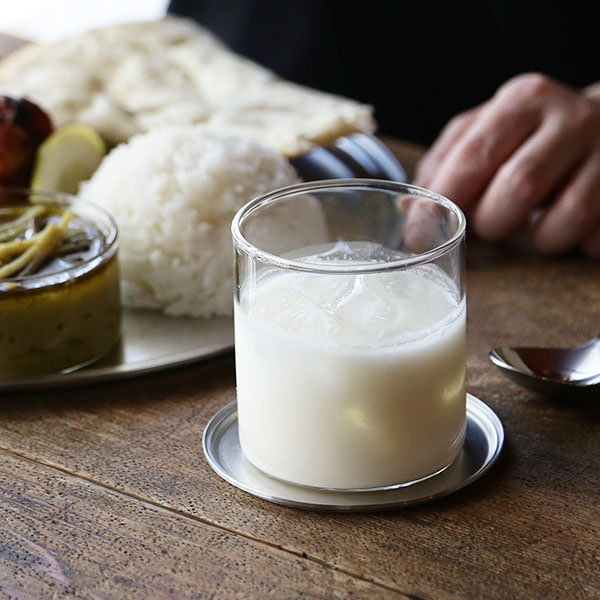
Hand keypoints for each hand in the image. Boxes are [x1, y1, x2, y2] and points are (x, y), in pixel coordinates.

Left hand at [414, 73, 599, 256]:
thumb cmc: (530, 136)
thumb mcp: (486, 132)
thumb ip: (446, 165)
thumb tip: (409, 211)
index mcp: (522, 101)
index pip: (472, 159)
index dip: (440, 204)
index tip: (418, 234)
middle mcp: (569, 119)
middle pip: (517, 189)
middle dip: (491, 223)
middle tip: (488, 225)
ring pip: (564, 219)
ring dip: (535, 239)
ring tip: (530, 225)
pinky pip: (593, 236)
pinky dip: (571, 244)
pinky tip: (563, 225)